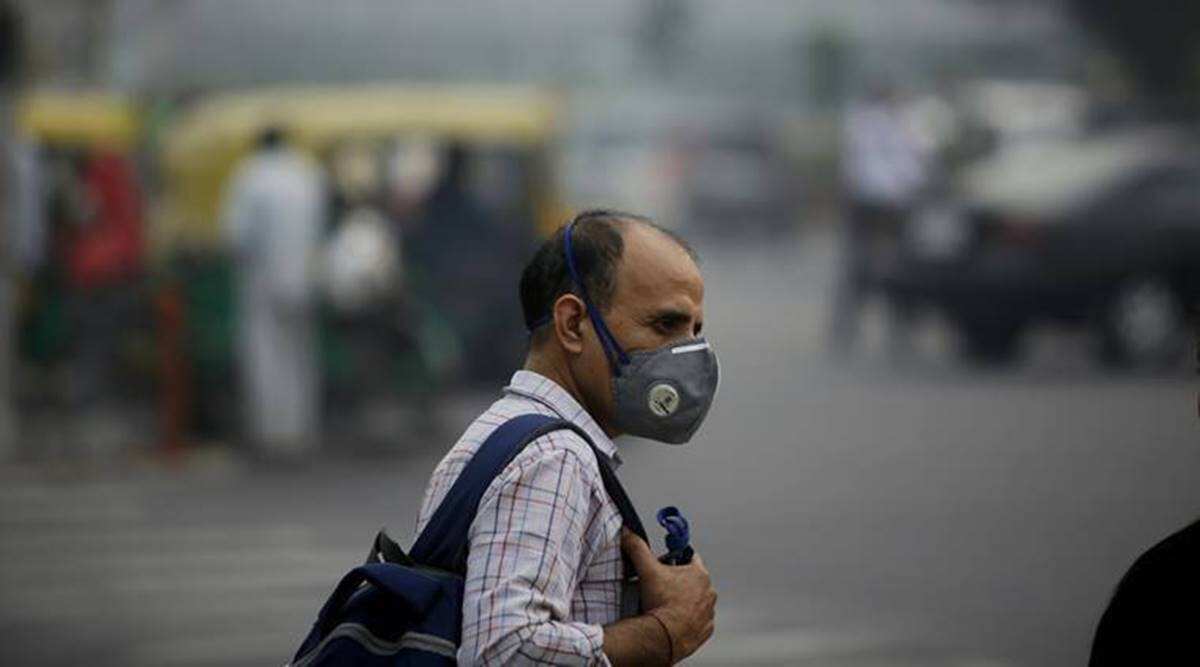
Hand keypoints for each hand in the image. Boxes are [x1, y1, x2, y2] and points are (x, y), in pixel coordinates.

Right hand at [621, 529, 716, 661]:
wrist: (665, 636)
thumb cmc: (661, 603)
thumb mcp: (647, 569)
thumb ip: (638, 548)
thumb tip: (629, 534)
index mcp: (699, 574)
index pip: (690, 557)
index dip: (676, 559)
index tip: (666, 564)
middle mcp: (709, 592)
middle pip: (693, 580)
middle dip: (678, 582)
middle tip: (661, 587)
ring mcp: (708, 612)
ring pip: (696, 601)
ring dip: (684, 602)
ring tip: (666, 606)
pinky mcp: (705, 629)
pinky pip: (697, 621)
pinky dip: (687, 620)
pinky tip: (673, 621)